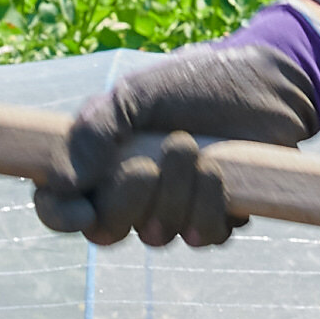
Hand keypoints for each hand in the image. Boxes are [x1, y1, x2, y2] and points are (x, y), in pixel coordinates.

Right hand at [31, 17, 319, 249]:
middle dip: (127, 200)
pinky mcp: (214, 217)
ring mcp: (172, 209)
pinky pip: (201, 237)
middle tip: (149, 165)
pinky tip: (217, 171)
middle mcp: (130, 194)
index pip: (59, 208)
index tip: (83, 208)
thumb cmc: (192, 83)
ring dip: (175, 193)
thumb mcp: (134, 94)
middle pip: (106, 231)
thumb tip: (64, 182)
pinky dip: (208, 205)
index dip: (62, 216)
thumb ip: (94, 131)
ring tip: (192, 147)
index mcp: (99, 164)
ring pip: (157, 234)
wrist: (260, 81)